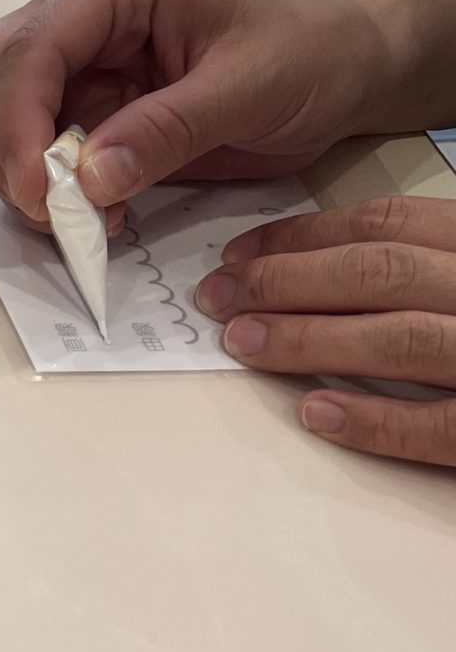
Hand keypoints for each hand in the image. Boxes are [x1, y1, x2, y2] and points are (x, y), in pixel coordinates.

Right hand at [0, 0, 386, 226]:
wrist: (340, 66)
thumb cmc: (308, 55)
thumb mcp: (253, 87)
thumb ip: (170, 129)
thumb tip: (88, 181)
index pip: (32, 47)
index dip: (17, 122)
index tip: (38, 194)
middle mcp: (74, 11)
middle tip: (39, 209)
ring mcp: (71, 57)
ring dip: (10, 169)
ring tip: (70, 216)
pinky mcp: (79, 102)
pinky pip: (30, 146)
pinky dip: (41, 186)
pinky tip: (92, 211)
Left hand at [198, 198, 455, 466]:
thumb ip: (419, 268)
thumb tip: (316, 272)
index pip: (389, 226)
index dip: (302, 237)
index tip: (237, 255)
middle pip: (382, 274)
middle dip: (286, 282)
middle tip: (216, 299)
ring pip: (403, 340)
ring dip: (312, 340)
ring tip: (243, 345)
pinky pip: (442, 425)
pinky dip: (377, 419)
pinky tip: (315, 413)